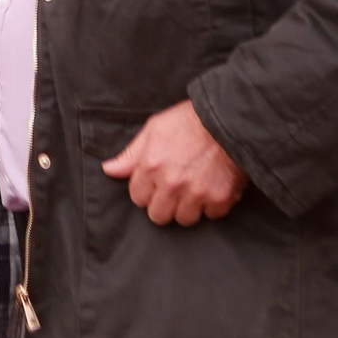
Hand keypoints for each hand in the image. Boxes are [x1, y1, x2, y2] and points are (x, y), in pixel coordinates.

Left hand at [101, 100, 248, 226]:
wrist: (228, 118)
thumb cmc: (189, 120)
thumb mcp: (154, 129)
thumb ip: (131, 154)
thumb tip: (109, 170)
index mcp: (151, 165)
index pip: (138, 198)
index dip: (147, 190)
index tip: (157, 183)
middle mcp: (172, 183)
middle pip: (158, 216)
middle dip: (164, 205)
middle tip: (175, 190)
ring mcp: (196, 193)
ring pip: (184, 219)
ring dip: (188, 207)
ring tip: (194, 189)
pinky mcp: (220, 198)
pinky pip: (212, 215)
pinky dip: (213, 205)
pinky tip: (213, 187)